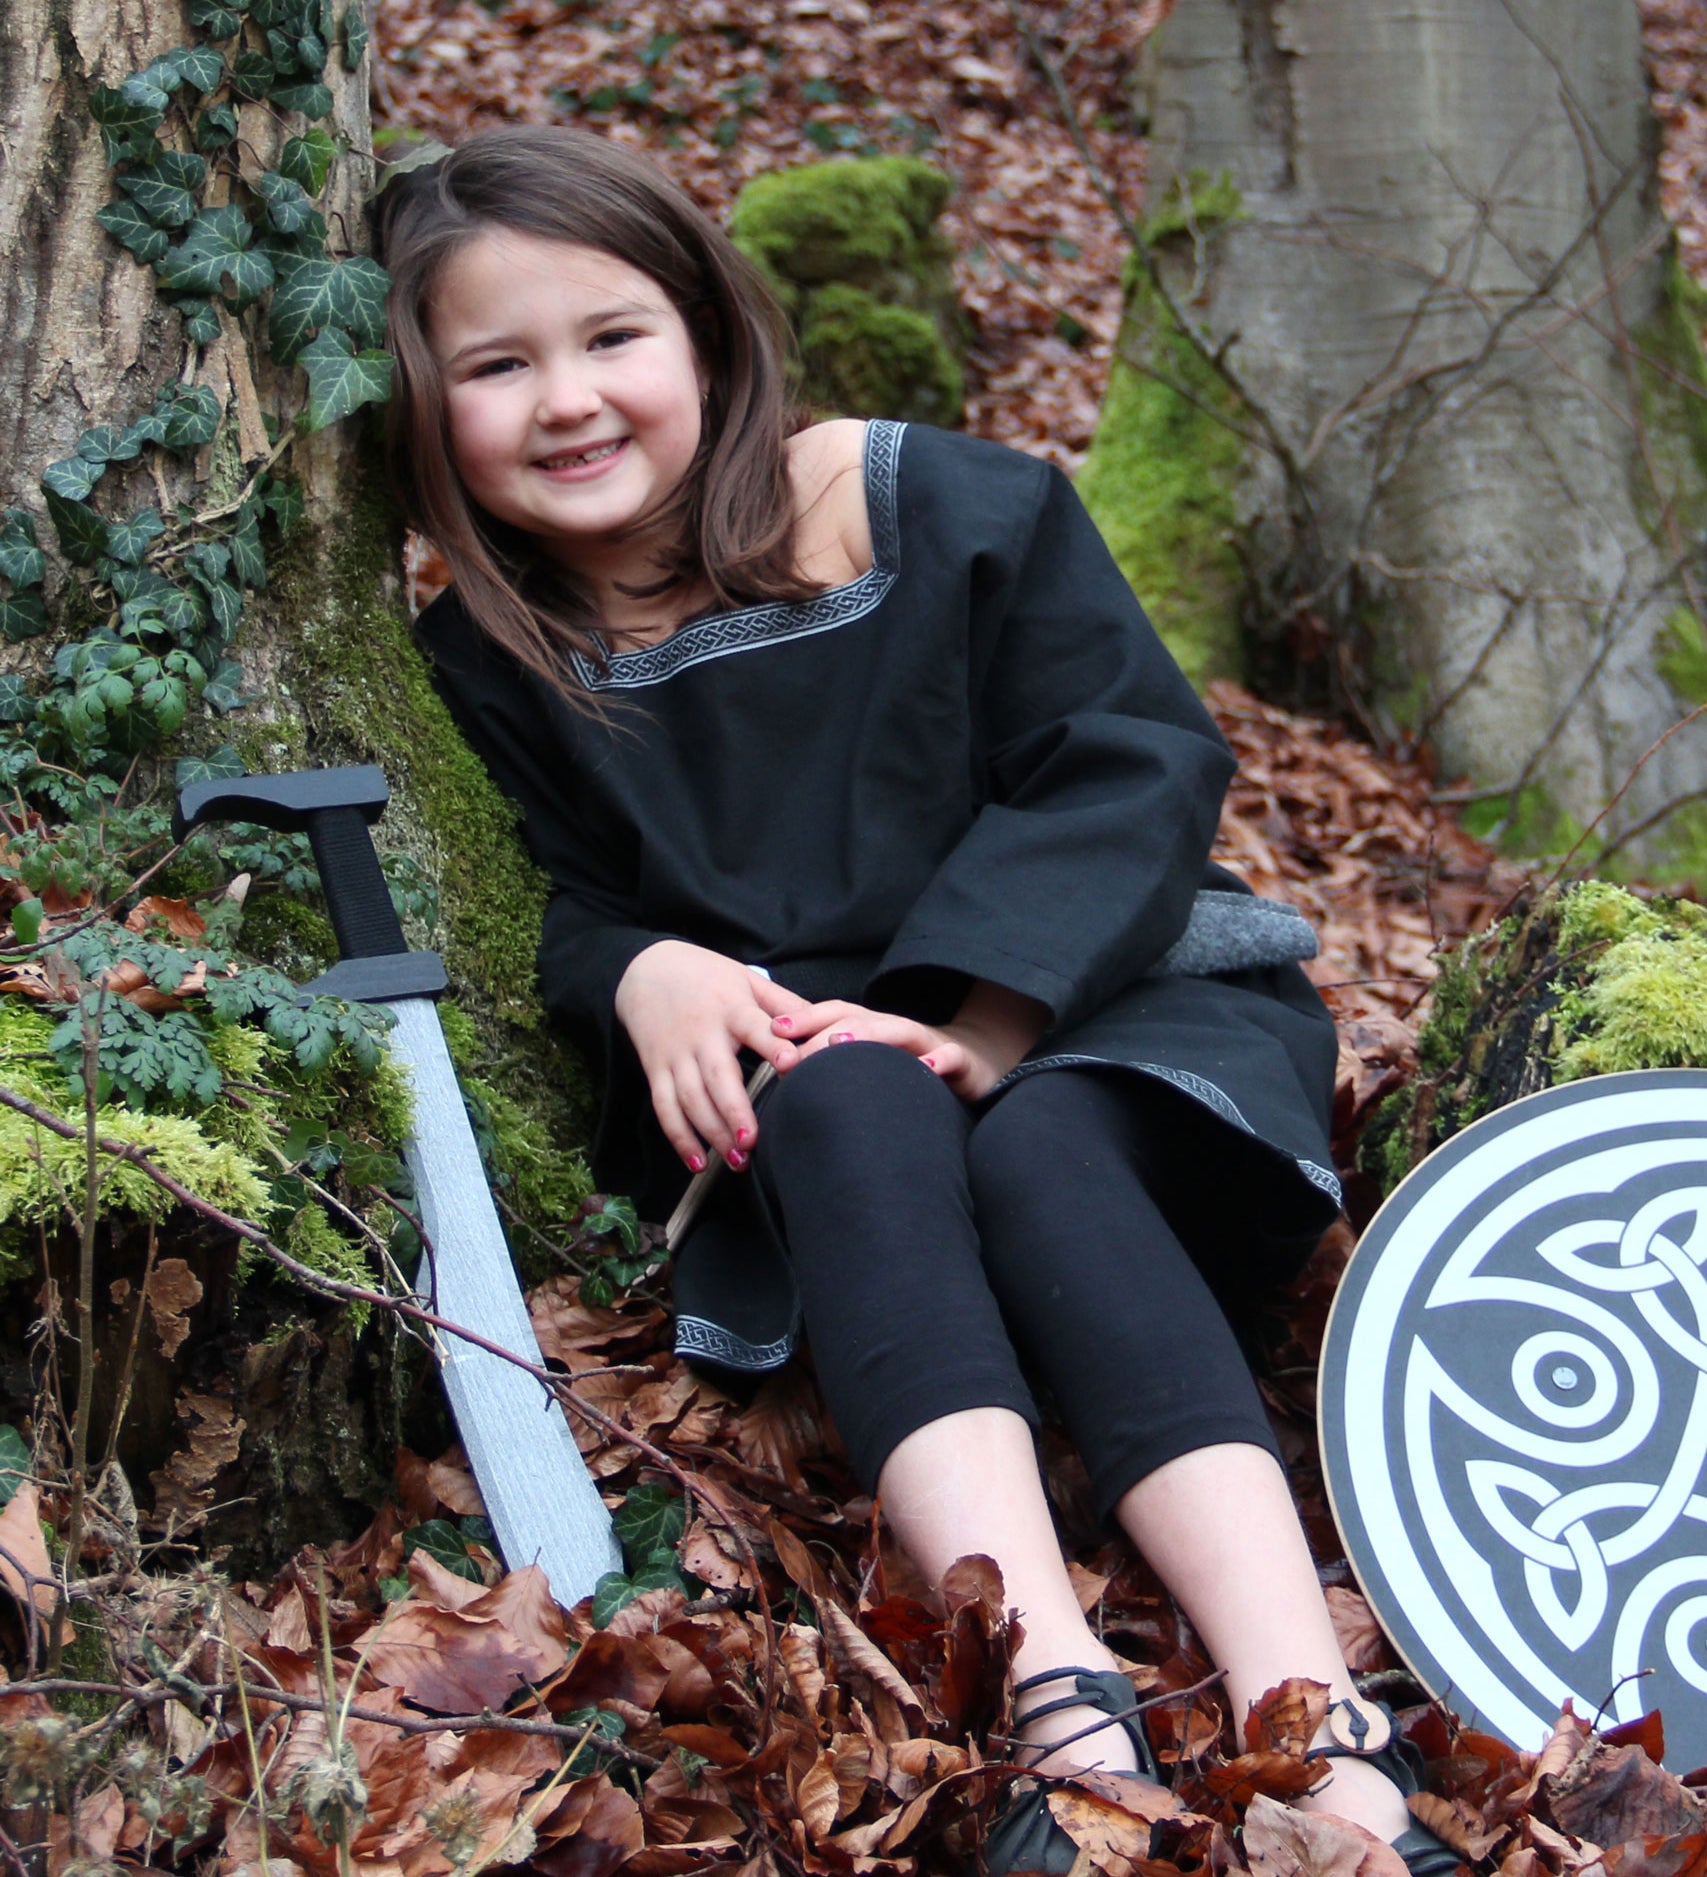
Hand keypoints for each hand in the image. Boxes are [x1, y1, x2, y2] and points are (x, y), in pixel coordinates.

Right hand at [614, 941, 806, 1171]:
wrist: (645, 968)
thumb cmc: (706, 976)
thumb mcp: (746, 979)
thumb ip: (784, 1004)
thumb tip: (822, 1025)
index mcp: (731, 1008)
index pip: (755, 1028)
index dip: (773, 1045)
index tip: (791, 1064)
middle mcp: (702, 1033)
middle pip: (717, 1076)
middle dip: (735, 1111)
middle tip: (754, 1142)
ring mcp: (675, 1053)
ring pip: (691, 1098)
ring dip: (712, 1132)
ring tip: (737, 1159)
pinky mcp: (655, 1068)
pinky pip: (664, 1107)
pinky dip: (679, 1137)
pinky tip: (698, 1162)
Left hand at [774, 980, 1048, 1103]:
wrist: (979, 1067)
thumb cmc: (913, 1071)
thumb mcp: (874, 1068)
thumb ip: (839, 1068)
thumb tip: (785, 1080)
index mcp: (873, 1029)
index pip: (834, 1014)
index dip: (804, 1018)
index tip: (772, 1029)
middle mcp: (897, 1030)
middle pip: (858, 1019)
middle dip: (823, 1030)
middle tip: (792, 1051)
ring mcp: (930, 1043)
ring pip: (898, 1030)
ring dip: (869, 1034)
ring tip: (840, 1044)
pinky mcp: (961, 1062)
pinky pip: (950, 1058)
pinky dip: (938, 1061)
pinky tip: (925, 1068)